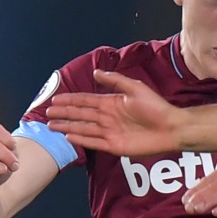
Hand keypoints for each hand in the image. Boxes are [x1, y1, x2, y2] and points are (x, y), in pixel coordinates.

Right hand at [46, 69, 182, 155]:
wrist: (170, 127)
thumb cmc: (156, 106)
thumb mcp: (135, 88)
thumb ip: (115, 81)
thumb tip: (96, 72)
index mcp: (112, 102)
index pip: (86, 101)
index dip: (70, 100)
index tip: (55, 100)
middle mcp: (107, 117)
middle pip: (81, 115)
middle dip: (64, 114)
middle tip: (46, 114)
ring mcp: (110, 132)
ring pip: (83, 128)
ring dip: (67, 127)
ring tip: (51, 126)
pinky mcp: (114, 145)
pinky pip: (93, 142)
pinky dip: (80, 139)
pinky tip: (68, 137)